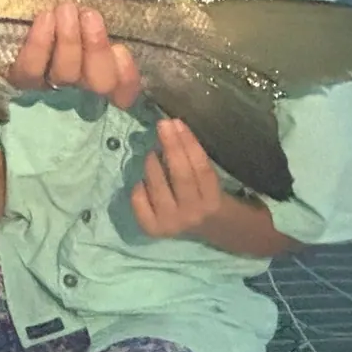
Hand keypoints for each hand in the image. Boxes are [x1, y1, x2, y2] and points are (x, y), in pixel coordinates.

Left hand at [4, 0, 145, 107]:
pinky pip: (31, 70)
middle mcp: (77, 78)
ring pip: (66, 75)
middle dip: (97, 50)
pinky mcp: (19, 76)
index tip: (122, 48)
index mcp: (99, 63)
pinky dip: (40, 44)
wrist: (7, 0)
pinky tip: (44, 18)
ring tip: (65, 9)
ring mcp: (47, 80)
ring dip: (69, 41)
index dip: (127, 78)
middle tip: (90, 15)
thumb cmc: (55, 1)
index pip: (123, 90)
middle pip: (98, 83)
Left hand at [130, 118, 223, 238]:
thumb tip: (172, 127)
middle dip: (171, 146)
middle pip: (180, 176)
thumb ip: (194, 160)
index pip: (201, 168)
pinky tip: (144, 180)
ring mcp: (171, 223)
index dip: (188, 143)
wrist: (204, 229)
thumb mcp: (208, 180)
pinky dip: (139, 185)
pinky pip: (140, 200)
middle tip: (162, 125)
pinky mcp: (152, 228)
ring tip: (153, 153)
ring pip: (158, 186)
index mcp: (212, 200)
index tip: (177, 122)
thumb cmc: (204, 195)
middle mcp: (193, 214)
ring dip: (152, 163)